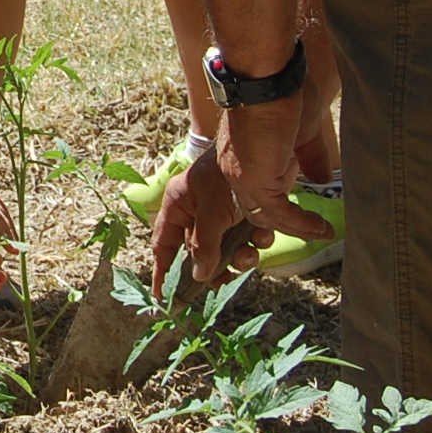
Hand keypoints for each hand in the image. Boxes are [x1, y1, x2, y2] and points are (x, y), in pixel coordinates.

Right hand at [150, 99, 327, 293]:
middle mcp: (201, 207)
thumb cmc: (227, 169)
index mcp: (181, 203)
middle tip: (228, 279)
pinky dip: (261, 236)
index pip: (165, 243)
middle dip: (217, 265)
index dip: (163, 271)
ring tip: (255, 249)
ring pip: (231, 243)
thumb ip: (205, 245)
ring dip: (245, 252)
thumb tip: (200, 276)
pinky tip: (270, 232)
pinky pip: (253, 231)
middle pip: (202, 249)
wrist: (262, 133)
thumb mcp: (212, 211)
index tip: (162, 299)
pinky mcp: (253, 203)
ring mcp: (227, 205)